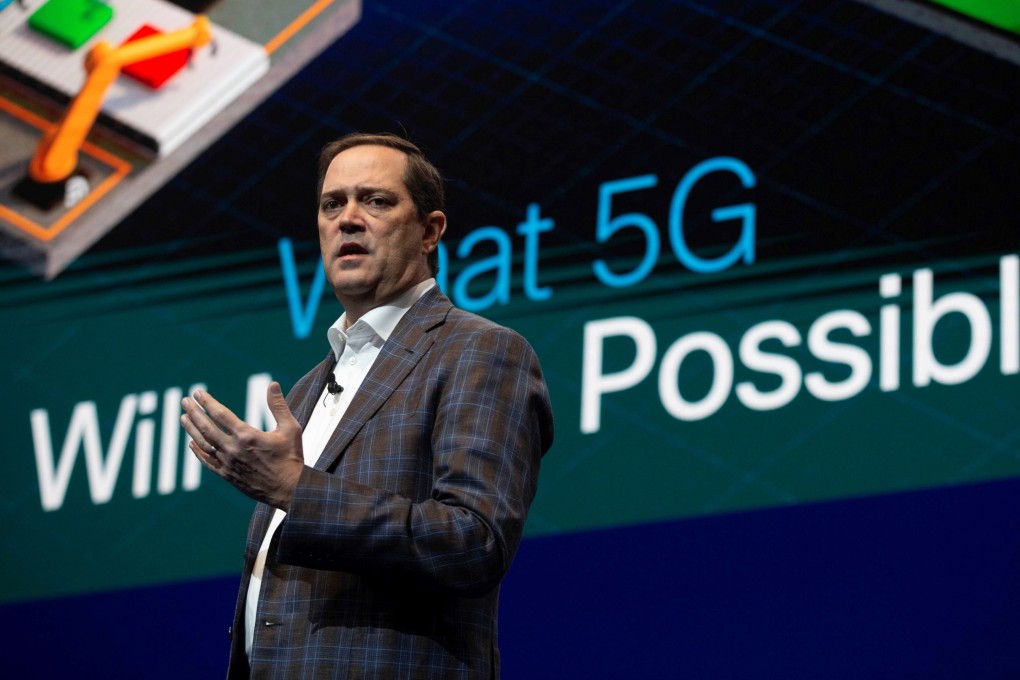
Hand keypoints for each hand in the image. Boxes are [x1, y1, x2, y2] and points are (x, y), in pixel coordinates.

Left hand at [180, 381, 303, 510]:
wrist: (289, 490)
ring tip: (183, 418)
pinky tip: (192, 443)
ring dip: (191, 430)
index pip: (220, 414)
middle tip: (184, 401)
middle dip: (194, 412)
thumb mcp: (290, 428)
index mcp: (247, 436)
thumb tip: (273, 384)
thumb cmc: (291, 458)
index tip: (197, 392)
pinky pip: (207, 462)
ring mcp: (228, 463)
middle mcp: (233, 449)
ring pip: (203, 444)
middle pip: (206, 427)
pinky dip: (197, 452)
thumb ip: (278, 406)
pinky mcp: (227, 476)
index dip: (207, 402)